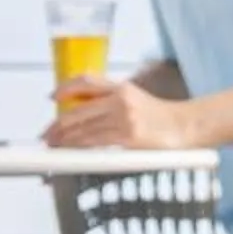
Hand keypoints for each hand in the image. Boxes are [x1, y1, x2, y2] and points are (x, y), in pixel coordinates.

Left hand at [42, 76, 192, 151]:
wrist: (187, 126)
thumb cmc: (162, 117)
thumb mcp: (136, 99)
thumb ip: (111, 102)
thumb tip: (83, 112)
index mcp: (122, 88)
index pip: (87, 82)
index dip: (65, 88)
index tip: (52, 97)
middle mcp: (121, 100)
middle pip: (79, 111)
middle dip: (58, 125)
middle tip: (45, 134)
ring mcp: (124, 118)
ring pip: (84, 129)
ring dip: (64, 139)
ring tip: (52, 145)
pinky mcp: (128, 137)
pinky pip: (96, 143)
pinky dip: (79, 148)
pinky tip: (71, 151)